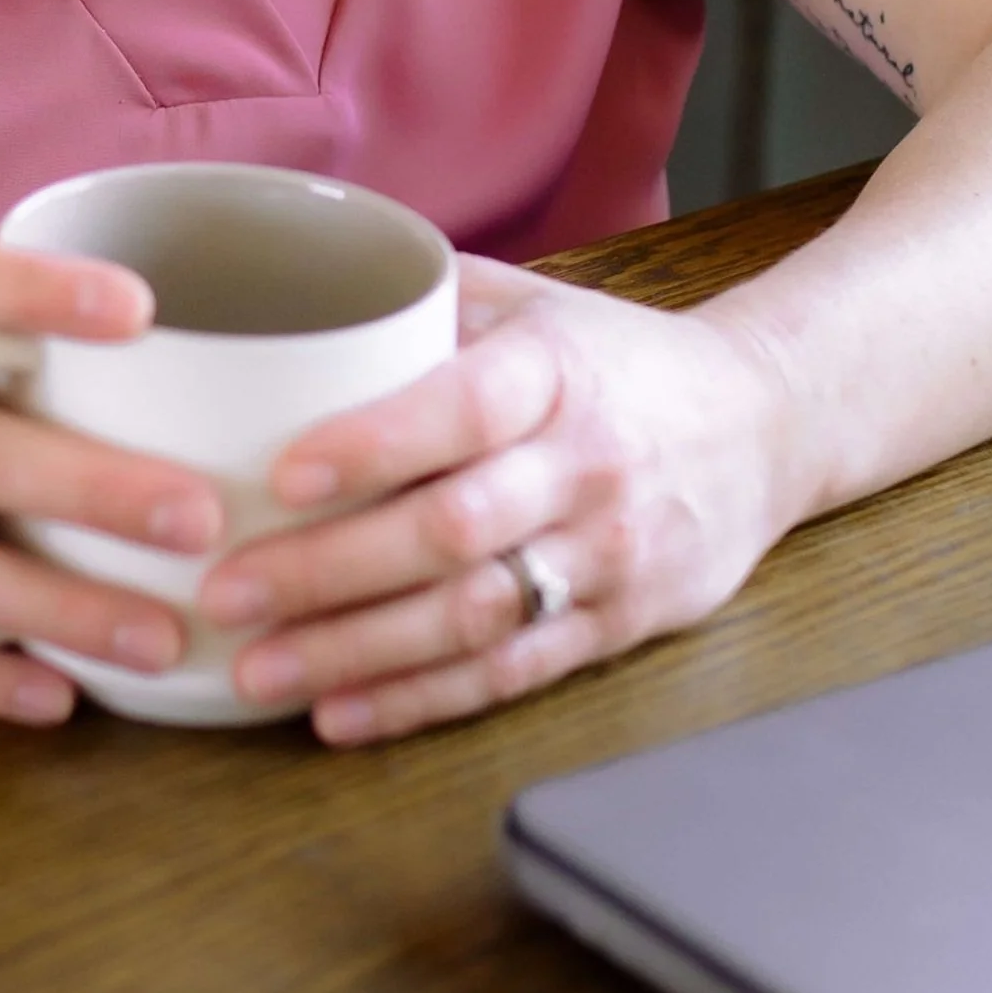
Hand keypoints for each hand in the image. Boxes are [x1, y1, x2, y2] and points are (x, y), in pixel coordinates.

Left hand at [194, 257, 797, 743]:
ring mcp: (606, 556)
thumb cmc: (617, 360)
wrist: (766, 427)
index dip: (375, 443)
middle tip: (224, 590)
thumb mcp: (536, 303)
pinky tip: (338, 714)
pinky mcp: (616, 627)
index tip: (283, 469)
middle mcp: (585, 465)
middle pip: (451, 530)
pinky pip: (509, 676)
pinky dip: (419, 701)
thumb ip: (426, 300)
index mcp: (556, 371)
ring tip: (258, 668)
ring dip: (357, 652)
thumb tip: (293, 279)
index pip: (463, 408)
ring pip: (473, 617)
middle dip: (328, 569)